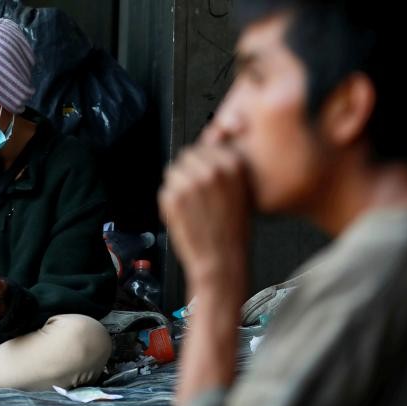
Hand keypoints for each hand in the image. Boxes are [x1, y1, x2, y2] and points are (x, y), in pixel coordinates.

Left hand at [160, 140, 252, 405]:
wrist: (221, 262)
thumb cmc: (233, 232)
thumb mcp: (241, 191)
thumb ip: (226, 166)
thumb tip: (211, 142)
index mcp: (234, 165)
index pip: (208, 144)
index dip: (206, 161)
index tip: (208, 176)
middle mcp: (212, 169)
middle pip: (188, 154)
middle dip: (190, 172)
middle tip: (199, 196)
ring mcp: (190, 182)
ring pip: (174, 171)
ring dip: (178, 185)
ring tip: (193, 207)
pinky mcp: (172, 196)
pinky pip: (165, 189)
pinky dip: (170, 202)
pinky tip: (186, 216)